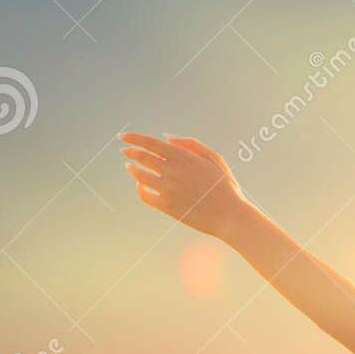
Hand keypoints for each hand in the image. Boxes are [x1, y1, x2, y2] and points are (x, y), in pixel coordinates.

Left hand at [120, 132, 252, 240]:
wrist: (231, 216)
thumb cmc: (225, 187)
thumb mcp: (215, 158)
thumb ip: (191, 144)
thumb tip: (167, 138)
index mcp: (183, 157)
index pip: (151, 143)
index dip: (134, 138)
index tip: (123, 137)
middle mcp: (172, 171)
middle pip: (142, 157)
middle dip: (130, 152)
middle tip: (125, 151)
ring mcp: (168, 189)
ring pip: (140, 176)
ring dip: (133, 169)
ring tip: (130, 167)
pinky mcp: (167, 206)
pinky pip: (145, 196)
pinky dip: (139, 189)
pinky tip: (140, 187)